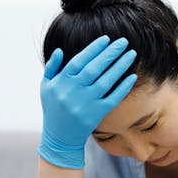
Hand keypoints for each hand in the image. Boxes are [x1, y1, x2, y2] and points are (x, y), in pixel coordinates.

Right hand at [38, 35, 137, 168]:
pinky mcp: (96, 114)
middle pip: (94, 68)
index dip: (93, 49)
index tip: (106, 39)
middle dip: (110, 53)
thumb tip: (60, 50)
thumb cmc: (53, 108)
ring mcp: (86, 104)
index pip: (79, 61)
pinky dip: (123, 87)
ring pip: (106, 81)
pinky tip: (132, 76)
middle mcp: (73, 92)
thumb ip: (52, 67)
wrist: (60, 138)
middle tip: (124, 42)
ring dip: (120, 66)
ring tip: (131, 54)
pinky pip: (113, 98)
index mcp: (61, 83)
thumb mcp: (46, 87)